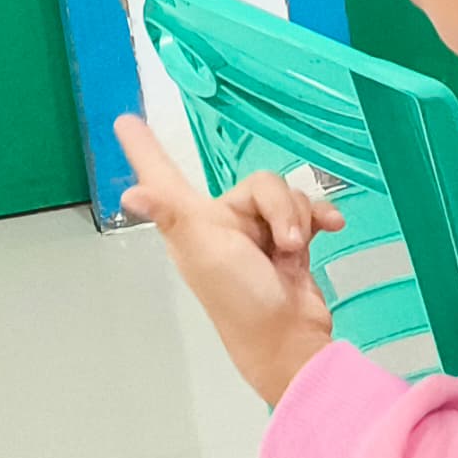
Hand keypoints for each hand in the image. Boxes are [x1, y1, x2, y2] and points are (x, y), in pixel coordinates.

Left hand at [115, 115, 340, 406]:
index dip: (144, 149)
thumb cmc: (240, 299)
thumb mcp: (206, 253)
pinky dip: (321, 218)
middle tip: (282, 241)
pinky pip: (309, 211)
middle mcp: (222, 224)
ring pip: (287, 196)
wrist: (289, 337)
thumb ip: (175, 216)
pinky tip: (332, 228)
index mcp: (193, 223)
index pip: (163, 176)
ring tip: (296, 251)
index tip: (125, 120)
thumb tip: (131, 195)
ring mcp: (259, 233)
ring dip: (299, 218)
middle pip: (258, 183)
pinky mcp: (291, 242)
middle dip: (279, 205)